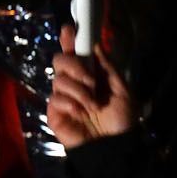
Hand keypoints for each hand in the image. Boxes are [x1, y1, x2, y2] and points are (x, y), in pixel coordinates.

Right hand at [47, 25, 136, 148]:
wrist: (114, 146)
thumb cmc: (120, 119)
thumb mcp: (121, 90)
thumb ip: (108, 68)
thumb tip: (95, 45)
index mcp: (89, 74)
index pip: (75, 52)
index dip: (70, 40)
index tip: (69, 30)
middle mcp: (73, 82)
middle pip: (60, 60)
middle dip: (74, 65)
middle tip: (91, 79)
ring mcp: (63, 97)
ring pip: (59, 79)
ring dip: (80, 90)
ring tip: (93, 105)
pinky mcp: (55, 113)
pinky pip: (56, 98)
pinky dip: (71, 103)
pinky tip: (81, 113)